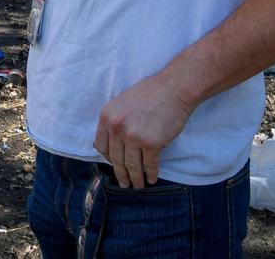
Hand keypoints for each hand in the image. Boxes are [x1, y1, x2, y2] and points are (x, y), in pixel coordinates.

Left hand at [92, 74, 194, 188]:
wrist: (172, 89)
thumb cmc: (149, 94)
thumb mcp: (120, 103)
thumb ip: (114, 121)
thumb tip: (111, 144)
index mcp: (106, 117)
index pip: (101, 146)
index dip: (108, 159)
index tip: (114, 166)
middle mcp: (116, 128)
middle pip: (116, 159)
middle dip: (121, 174)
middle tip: (124, 184)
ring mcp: (133, 137)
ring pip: (132, 165)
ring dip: (135, 178)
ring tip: (138, 185)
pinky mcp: (151, 144)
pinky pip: (150, 165)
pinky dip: (151, 174)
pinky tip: (152, 178)